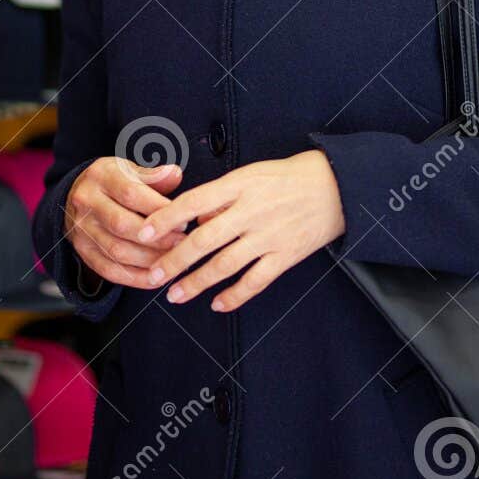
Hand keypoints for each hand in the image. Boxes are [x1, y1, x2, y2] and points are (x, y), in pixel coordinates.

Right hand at [64, 157, 186, 286]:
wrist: (79, 195)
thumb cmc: (115, 181)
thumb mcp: (131, 169)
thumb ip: (154, 175)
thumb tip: (175, 174)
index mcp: (101, 176)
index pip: (131, 193)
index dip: (159, 209)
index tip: (183, 219)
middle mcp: (87, 202)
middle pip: (122, 224)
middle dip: (157, 238)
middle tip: (182, 243)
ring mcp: (81, 229)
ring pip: (116, 250)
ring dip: (149, 260)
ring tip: (173, 261)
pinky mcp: (83, 251)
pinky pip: (108, 270)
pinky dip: (134, 278)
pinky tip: (156, 279)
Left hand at [134, 149, 345, 312]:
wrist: (336, 186)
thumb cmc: (287, 177)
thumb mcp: (250, 174)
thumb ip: (220, 197)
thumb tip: (192, 220)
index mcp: (239, 186)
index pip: (193, 202)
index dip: (165, 219)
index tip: (142, 233)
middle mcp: (252, 211)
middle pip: (204, 239)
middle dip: (174, 260)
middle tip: (153, 275)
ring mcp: (269, 236)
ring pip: (226, 265)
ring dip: (197, 282)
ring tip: (176, 294)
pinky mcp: (286, 256)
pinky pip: (256, 281)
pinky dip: (235, 296)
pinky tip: (218, 304)